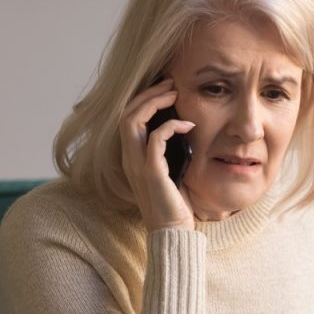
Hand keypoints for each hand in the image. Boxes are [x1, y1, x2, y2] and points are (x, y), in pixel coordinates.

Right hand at [119, 79, 196, 231]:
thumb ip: (168, 151)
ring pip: (132, 121)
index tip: (166, 88)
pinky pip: (154, 140)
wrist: (172, 230)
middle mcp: (129, 159)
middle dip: (148, 94)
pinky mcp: (151, 172)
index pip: (127, 118)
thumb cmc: (174, 202)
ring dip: (154, 103)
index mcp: (131, 157)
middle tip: (171, 83)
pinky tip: (187, 125)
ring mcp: (137, 165)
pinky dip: (170, 126)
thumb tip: (183, 127)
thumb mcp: (170, 170)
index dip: (144, 99)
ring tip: (175, 94)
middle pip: (126, 113)